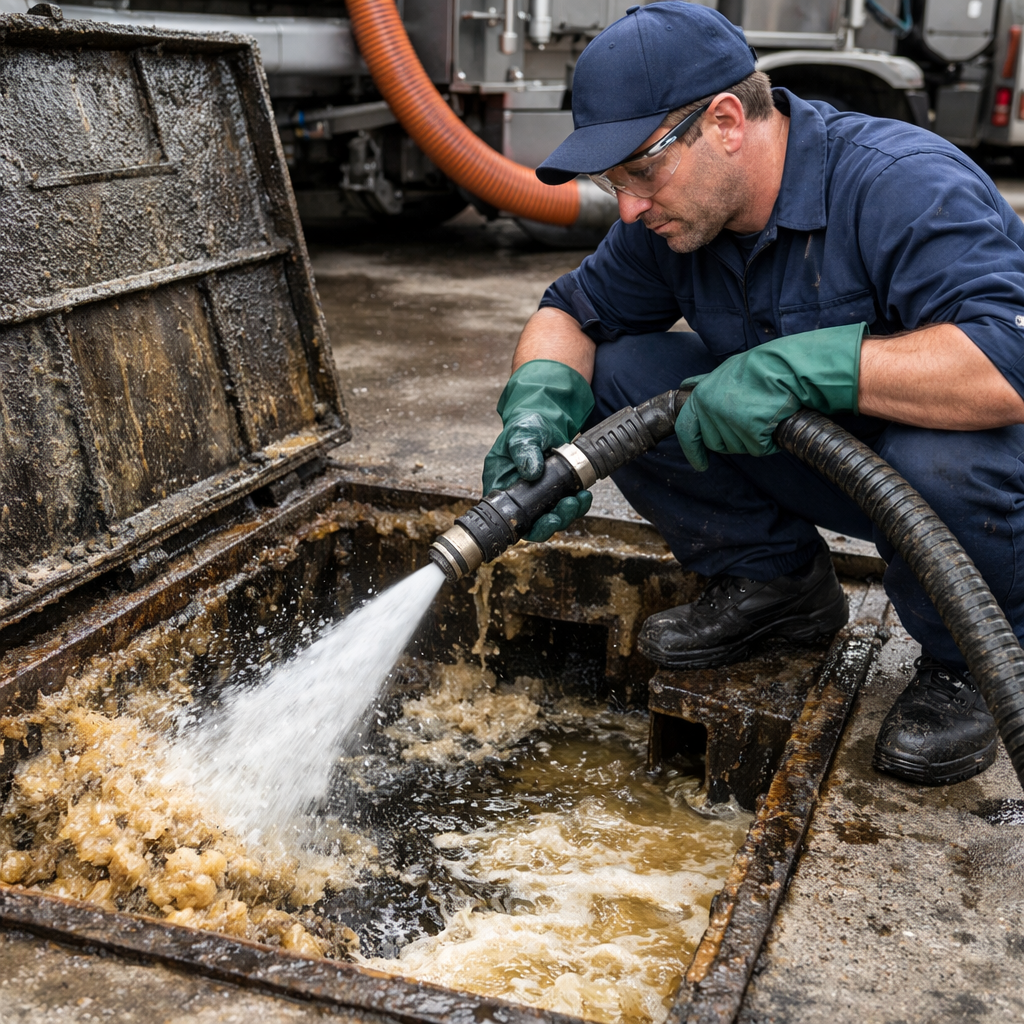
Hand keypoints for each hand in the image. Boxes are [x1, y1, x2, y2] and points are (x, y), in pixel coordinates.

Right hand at [482, 359, 595, 539]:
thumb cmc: (525, 425)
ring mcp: (536, 495)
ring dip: (566, 514)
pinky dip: (576, 504)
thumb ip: (524, 451)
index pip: (507, 516)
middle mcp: (516, 494)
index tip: (546, 520)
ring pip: (549, 517)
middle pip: (531, 523)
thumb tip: (531, 471)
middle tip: (565, 509)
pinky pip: (563, 506)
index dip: (526, 526)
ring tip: (579, 499)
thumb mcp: (522, 434)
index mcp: (500, 484)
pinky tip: (584, 494)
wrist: (545, 417)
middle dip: (551, 522)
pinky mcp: (553, 491)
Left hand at [675, 323, 864, 470]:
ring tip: (763, 414)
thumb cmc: (757, 368)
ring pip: (738, 448)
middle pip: (716, 444)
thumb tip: (684, 385)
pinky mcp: (752, 431)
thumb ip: (703, 383)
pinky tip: (774, 422)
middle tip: (749, 421)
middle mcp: (711, 411)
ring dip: (751, 439)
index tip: (700, 465)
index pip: (686, 431)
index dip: (692, 451)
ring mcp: (730, 422)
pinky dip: (769, 442)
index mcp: (700, 397)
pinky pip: (759, 448)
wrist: (784, 367)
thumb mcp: (723, 371)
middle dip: (731, 440)